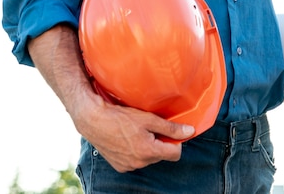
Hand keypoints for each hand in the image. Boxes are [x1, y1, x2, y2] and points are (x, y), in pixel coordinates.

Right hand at [74, 92, 194, 171]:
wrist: (94, 120)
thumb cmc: (121, 117)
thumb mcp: (149, 119)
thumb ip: (170, 128)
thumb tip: (190, 132)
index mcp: (148, 152)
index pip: (175, 154)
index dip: (177, 141)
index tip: (172, 130)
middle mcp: (139, 163)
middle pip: (161, 155)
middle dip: (161, 142)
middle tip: (152, 127)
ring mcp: (128, 166)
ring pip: (148, 158)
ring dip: (148, 147)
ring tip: (139, 131)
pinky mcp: (119, 166)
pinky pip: (135, 160)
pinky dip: (136, 151)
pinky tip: (129, 137)